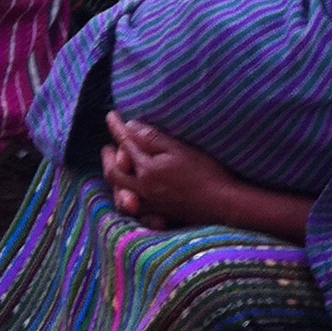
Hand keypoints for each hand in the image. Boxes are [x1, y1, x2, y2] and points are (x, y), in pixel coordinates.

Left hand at [100, 112, 237, 230]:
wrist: (224, 204)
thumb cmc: (206, 173)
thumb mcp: (181, 149)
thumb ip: (152, 139)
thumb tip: (129, 126)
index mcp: (147, 169)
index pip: (125, 144)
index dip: (116, 128)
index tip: (111, 115)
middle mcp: (143, 189)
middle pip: (113, 174)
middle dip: (108, 158)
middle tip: (108, 148)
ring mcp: (150, 204)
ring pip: (120, 194)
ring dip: (117, 179)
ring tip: (118, 168)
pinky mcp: (159, 215)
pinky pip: (135, 210)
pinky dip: (129, 199)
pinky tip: (133, 194)